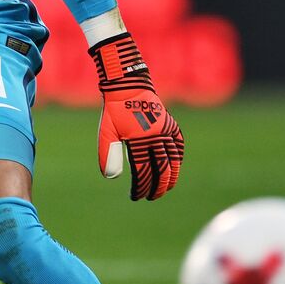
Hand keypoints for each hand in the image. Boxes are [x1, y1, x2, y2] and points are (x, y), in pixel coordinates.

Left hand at [89, 32, 184, 199]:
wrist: (128, 86)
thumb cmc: (114, 110)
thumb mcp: (106, 132)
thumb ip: (108, 154)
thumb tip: (111, 177)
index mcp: (139, 140)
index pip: (142, 171)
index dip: (140, 186)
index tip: (136, 196)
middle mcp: (156, 136)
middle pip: (160, 169)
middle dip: (156, 187)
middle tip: (150, 197)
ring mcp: (166, 130)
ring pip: (173, 160)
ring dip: (170, 177)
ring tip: (165, 189)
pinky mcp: (171, 125)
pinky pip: (178, 146)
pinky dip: (177, 159)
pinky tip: (174, 169)